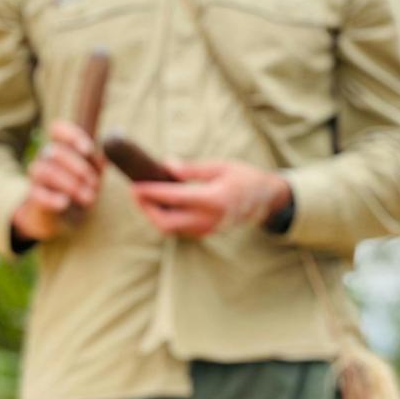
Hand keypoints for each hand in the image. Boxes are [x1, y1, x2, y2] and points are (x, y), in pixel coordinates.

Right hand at [12, 120, 102, 242]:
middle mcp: (45, 156)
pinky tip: (65, 203)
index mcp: (60, 145)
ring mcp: (37, 175)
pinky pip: (38, 194)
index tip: (88, 150)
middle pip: (55, 152)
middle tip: (95, 184)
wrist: (63, 212)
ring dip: (70, 184)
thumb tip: (110, 148)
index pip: (57, 129)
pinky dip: (52, 198)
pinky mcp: (34, 195)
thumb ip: (99, 159)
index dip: (71, 136)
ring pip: (46, 171)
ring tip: (89, 198)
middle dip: (78, 168)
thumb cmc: (81, 184)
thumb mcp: (94, 170)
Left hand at [131, 158, 290, 237]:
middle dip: (146, 209)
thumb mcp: (220, 166)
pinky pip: (178, 229)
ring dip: (153, 214)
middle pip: (166, 222)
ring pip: (169, 229)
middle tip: (136, 192)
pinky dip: (164, 218)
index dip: (151, 193)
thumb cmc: (243, 177)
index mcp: (213, 200)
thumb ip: (192, 169)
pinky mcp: (204, 233)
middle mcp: (208, 220)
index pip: (174, 198)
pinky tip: (159, 203)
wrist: (264, 200)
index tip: (135, 185)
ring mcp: (206, 230)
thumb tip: (166, 164)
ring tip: (144, 196)